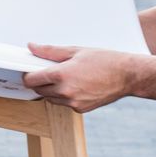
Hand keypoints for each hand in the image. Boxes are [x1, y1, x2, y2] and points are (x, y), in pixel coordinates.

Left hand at [22, 43, 140, 112]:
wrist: (127, 76)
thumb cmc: (105, 60)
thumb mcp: (76, 51)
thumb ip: (50, 51)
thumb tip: (32, 47)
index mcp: (61, 74)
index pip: (31, 80)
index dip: (28, 75)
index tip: (30, 71)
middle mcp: (65, 91)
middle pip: (39, 90)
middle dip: (39, 82)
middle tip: (48, 72)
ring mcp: (73, 102)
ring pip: (50, 99)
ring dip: (51, 90)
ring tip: (65, 78)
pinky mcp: (80, 109)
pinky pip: (64, 104)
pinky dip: (64, 97)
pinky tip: (75, 86)